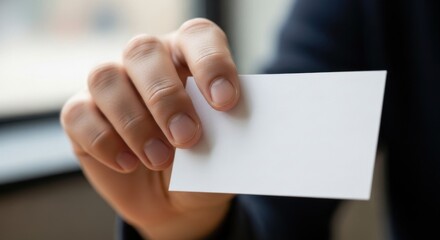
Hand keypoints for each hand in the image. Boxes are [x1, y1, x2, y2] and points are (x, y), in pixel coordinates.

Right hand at [61, 18, 239, 238]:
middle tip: (187, 137)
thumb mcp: (222, 150)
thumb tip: (220, 120)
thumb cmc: (204, 165)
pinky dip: (104, 142)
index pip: (197, 36)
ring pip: (106, 78)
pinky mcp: (83, 115)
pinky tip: (128, 164)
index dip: (210, 62)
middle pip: (143, 51)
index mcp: (188, 58)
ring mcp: (112, 86)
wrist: (177, 200)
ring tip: (160, 160)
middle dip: (165, 97)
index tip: (225, 101)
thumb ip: (222, 127)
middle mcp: (147, 63)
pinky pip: (78, 115)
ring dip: (134, 123)